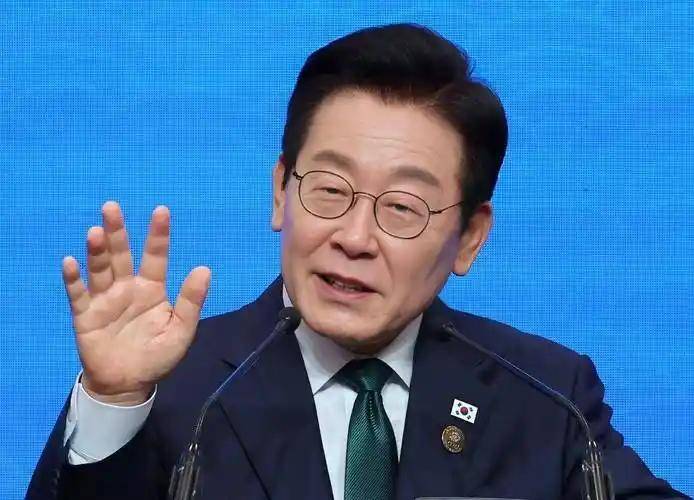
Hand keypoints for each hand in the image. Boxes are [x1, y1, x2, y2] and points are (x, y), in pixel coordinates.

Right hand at [62, 201, 210, 404]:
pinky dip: (74, 279)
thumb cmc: (157, 355)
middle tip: (112, 206)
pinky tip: (71, 263)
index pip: (155, 256)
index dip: (157, 235)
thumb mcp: (181, 330)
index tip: (161, 211)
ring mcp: (104, 300)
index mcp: (151, 289)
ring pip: (100, 270)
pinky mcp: (85, 316)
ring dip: (97, 251)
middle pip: (121, 255)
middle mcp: (127, 288)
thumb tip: (204, 269)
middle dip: (117, 232)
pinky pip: (78, 295)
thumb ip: (191, 301)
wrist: (129, 384)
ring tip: (96, 232)